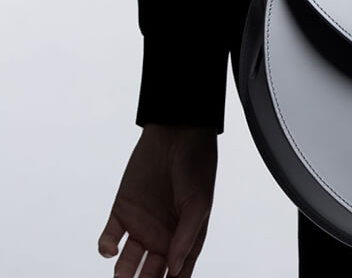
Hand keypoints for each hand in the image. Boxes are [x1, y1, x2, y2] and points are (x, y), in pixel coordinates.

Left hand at [98, 124, 217, 277]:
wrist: (176, 134)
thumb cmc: (197, 166)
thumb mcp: (198, 203)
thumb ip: (185, 237)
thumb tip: (174, 269)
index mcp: (186, 236)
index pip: (178, 271)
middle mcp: (163, 234)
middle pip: (151, 271)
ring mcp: (142, 224)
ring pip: (128, 260)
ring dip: (123, 272)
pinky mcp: (122, 211)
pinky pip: (110, 236)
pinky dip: (106, 246)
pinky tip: (109, 250)